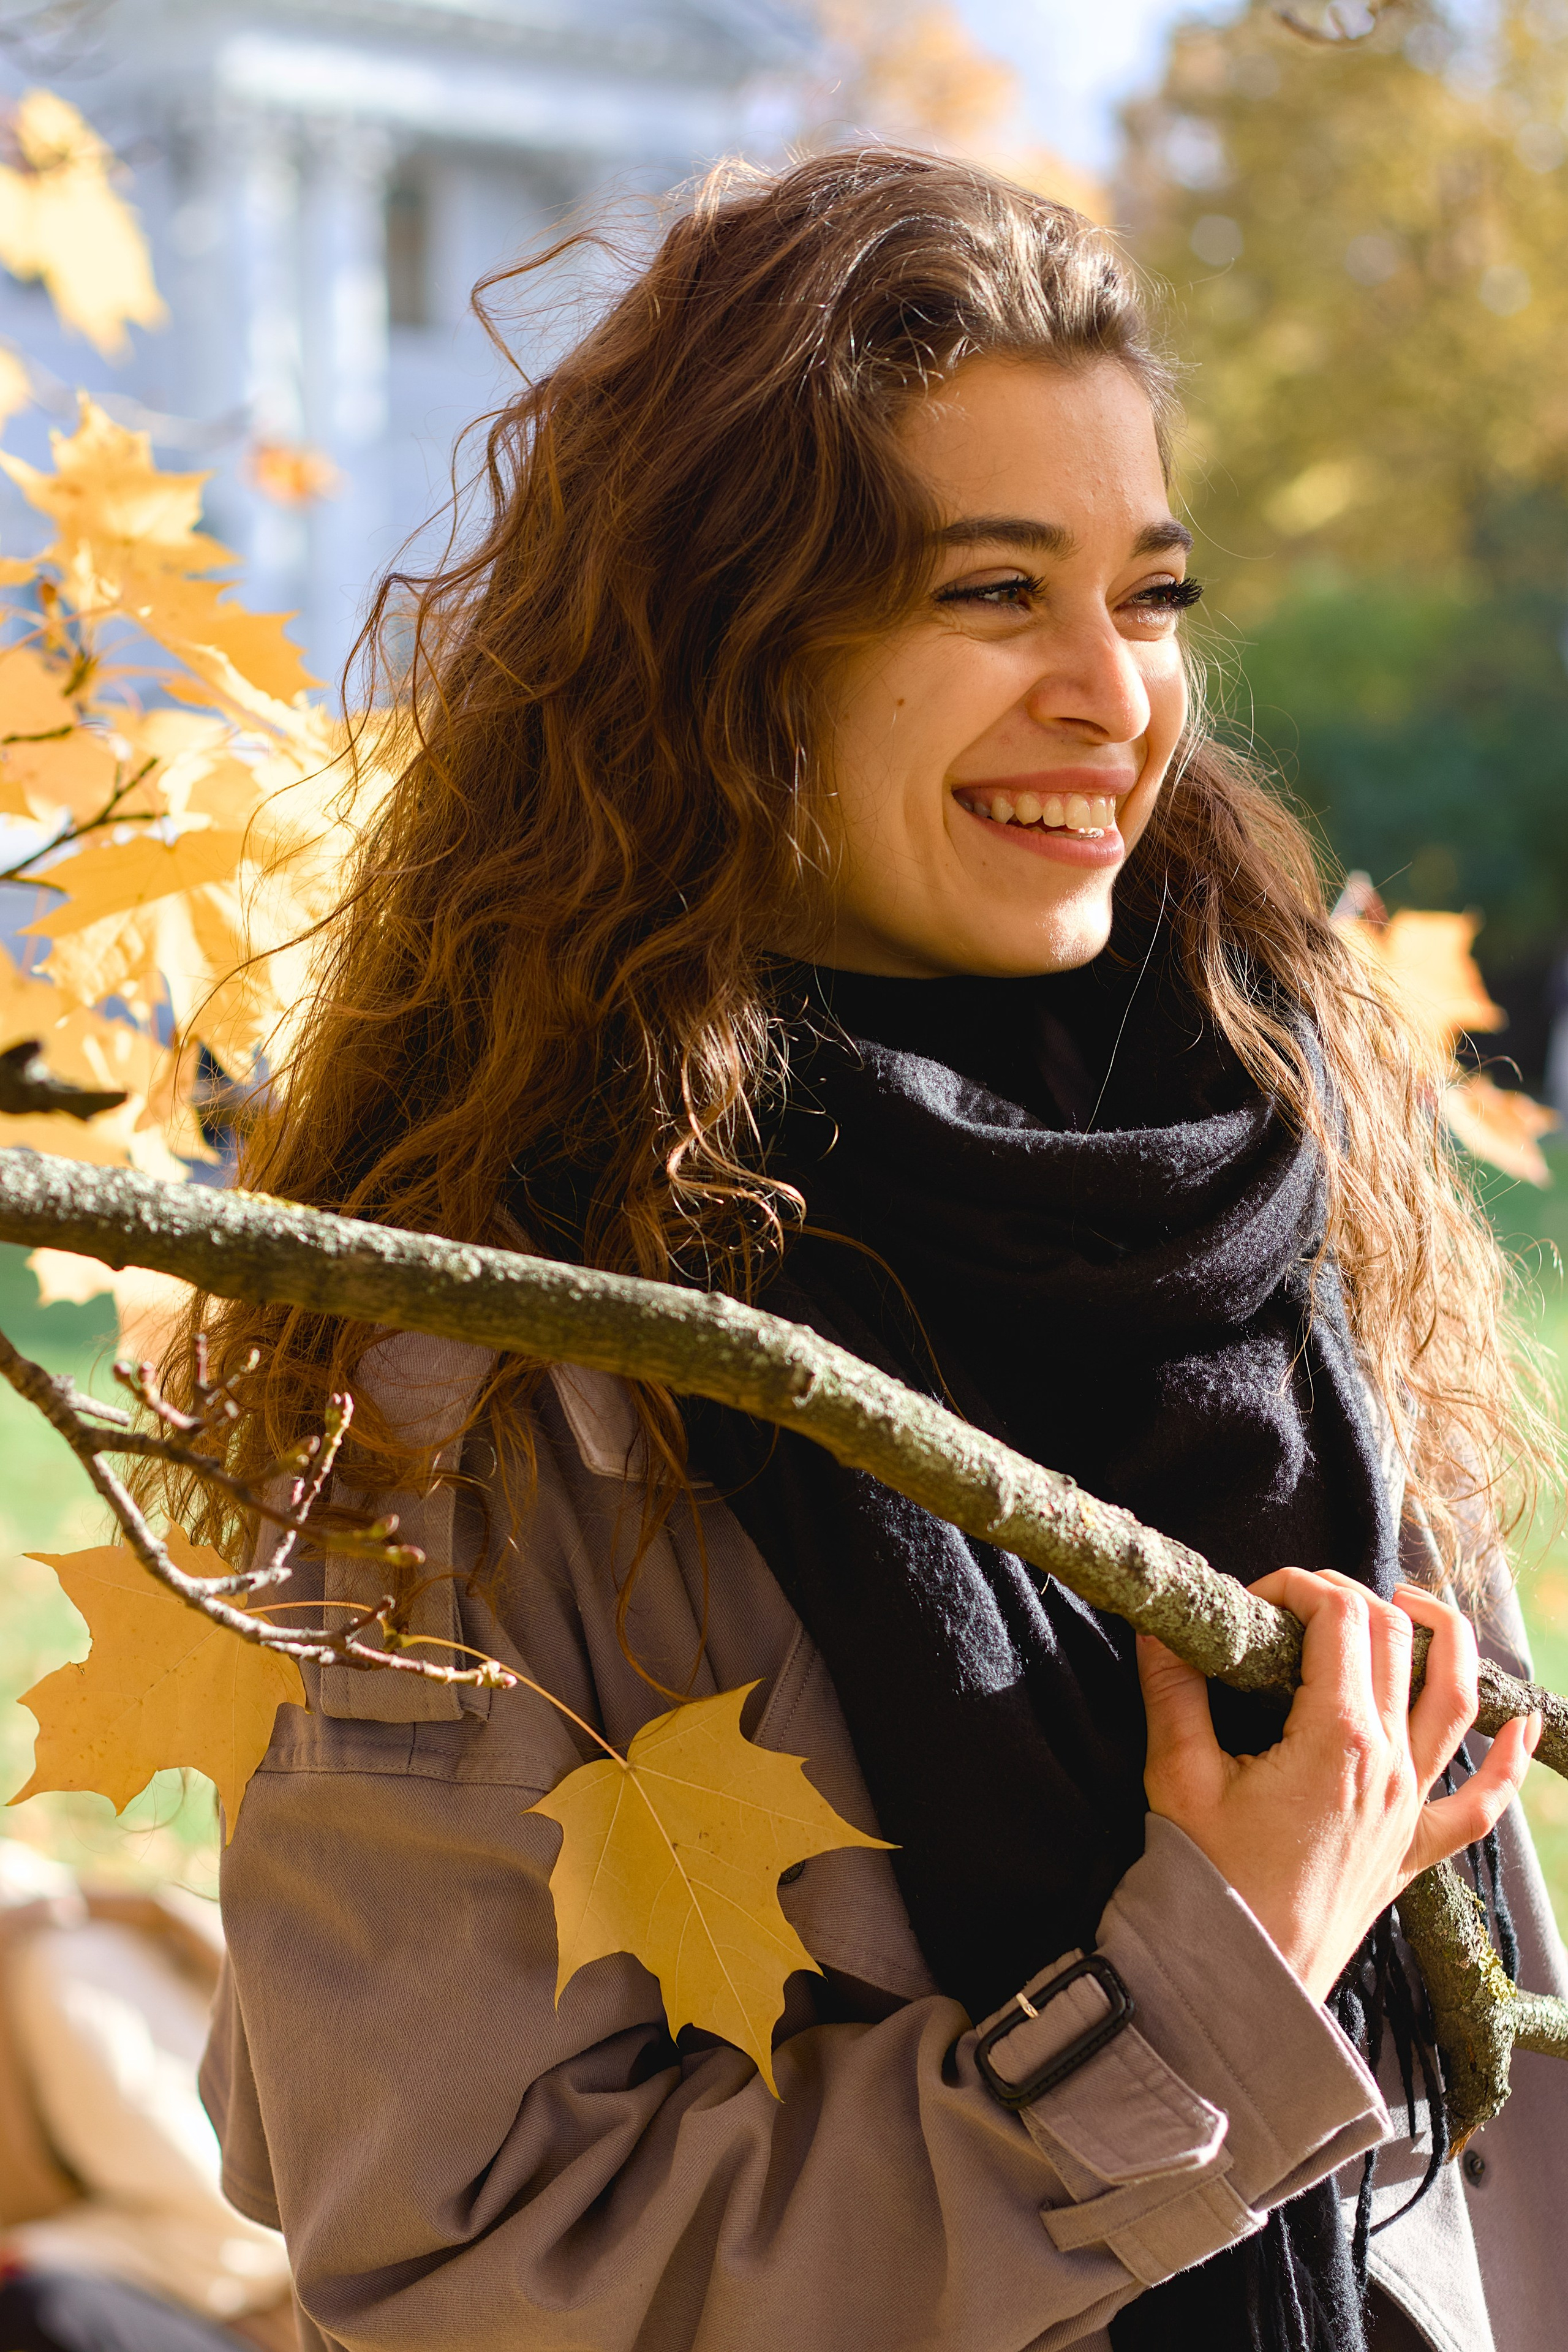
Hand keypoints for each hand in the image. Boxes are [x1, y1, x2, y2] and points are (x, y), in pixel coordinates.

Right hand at [1136, 1566, 1540, 2003]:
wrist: (1238, 1984)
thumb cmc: (1206, 1884)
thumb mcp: (1178, 1775)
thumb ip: (1173, 1690)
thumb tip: (1160, 1626)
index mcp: (1339, 1739)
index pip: (1338, 1617)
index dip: (1296, 1586)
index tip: (1251, 1600)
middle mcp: (1390, 1765)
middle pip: (1395, 1640)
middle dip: (1350, 1597)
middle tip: (1300, 1599)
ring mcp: (1409, 1808)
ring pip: (1456, 1701)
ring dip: (1448, 1639)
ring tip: (1416, 1604)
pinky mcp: (1412, 1850)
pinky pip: (1480, 1803)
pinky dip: (1508, 1762)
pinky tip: (1522, 1728)